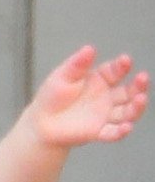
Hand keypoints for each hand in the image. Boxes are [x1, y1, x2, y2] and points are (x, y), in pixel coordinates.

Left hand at [31, 47, 147, 148]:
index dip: (122, 66)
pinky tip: (126, 127)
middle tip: (142, 78)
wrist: (40, 122)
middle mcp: (108, 97)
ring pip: (127, 112)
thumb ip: (77, 65)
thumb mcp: (63, 76)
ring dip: (136, 107)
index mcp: (101, 79)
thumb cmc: (52, 97)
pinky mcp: (98, 132)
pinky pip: (113, 133)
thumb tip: (89, 48)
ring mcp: (105, 115)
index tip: (125, 61)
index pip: (116, 70)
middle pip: (129, 91)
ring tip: (140, 99)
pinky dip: (121, 131)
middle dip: (138, 85)